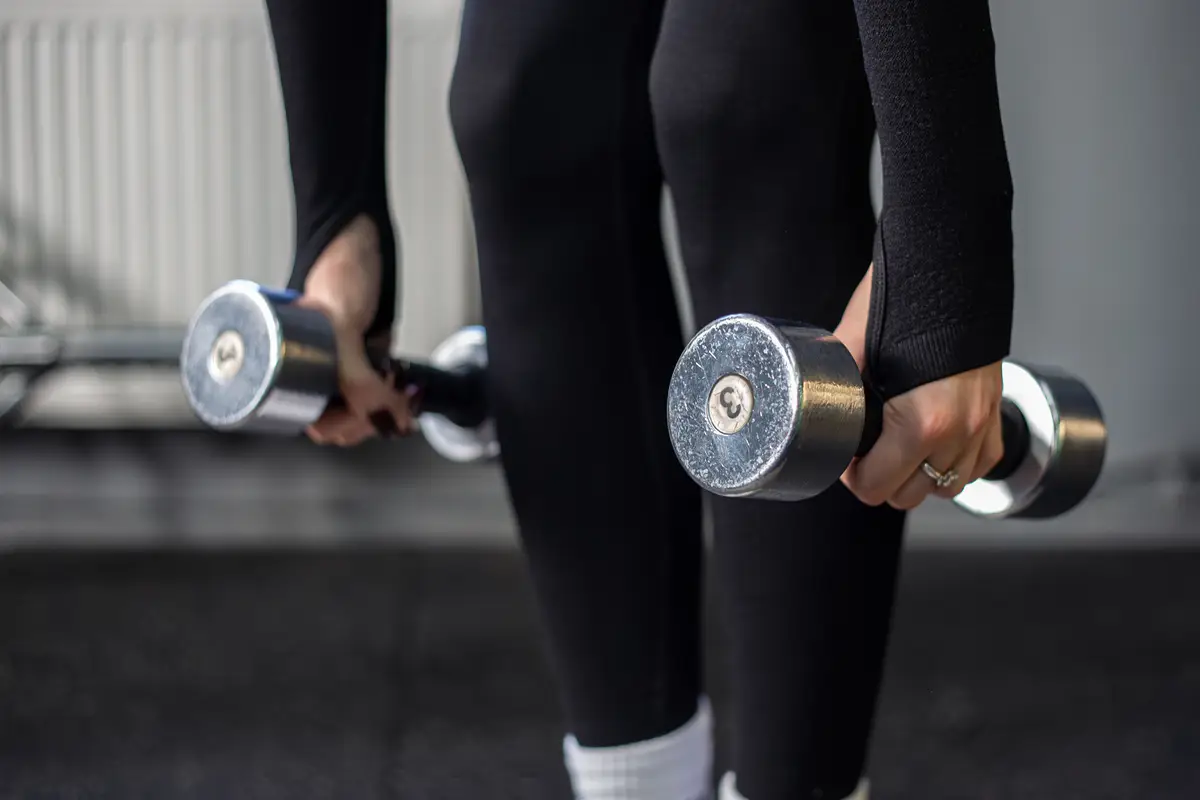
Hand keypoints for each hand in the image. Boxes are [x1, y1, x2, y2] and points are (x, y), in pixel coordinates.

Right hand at [295, 214, 413, 446]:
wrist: (363, 233)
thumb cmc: (335, 265)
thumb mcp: (341, 325)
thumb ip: (354, 373)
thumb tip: (377, 417)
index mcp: (286, 366)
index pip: (312, 420)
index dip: (341, 426)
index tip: (367, 415)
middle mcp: (313, 367)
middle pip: (340, 421)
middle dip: (368, 418)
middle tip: (388, 398)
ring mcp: (342, 361)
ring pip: (364, 410)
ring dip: (387, 407)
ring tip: (400, 388)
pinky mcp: (367, 353)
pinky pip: (381, 390)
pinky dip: (397, 395)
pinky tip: (406, 385)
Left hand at [834, 265, 1004, 509]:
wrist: (953, 259)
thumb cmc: (904, 295)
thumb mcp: (853, 342)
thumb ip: (839, 383)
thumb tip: (813, 404)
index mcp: (922, 422)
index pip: (877, 487)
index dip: (853, 476)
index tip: (845, 455)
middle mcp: (960, 431)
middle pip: (911, 495)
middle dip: (883, 477)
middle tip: (865, 450)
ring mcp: (984, 425)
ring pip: (947, 486)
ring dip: (919, 473)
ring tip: (896, 444)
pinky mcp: (997, 414)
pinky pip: (977, 464)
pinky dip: (953, 460)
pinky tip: (931, 439)